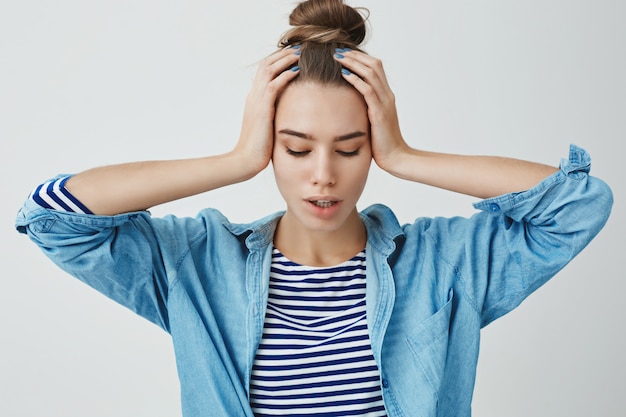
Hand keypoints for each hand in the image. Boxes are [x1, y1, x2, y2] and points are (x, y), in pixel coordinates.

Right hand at [234, 47, 299, 175]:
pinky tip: (297, 71)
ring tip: (301, 53)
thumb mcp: (267, 126)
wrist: (246, 160)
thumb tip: (288, 112)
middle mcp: (253, 96)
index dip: (279, 60)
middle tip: (301, 48)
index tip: (295, 55)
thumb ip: (274, 115)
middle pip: (266, 64)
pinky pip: (273, 85)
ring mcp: (256, 101)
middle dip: (283, 54)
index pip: (264, 70)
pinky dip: (285, 75)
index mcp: (254, 98)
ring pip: (269, 70)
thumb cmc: (259, 148)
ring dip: (285, 60)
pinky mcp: (262, 110)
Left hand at [334, 49, 408, 172]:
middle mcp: (387, 96)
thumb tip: (350, 104)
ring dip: (353, 63)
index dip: (361, 58)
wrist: (396, 157)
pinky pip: (367, 90)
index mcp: (386, 96)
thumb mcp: (373, 122)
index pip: (376, 68)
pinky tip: (344, 74)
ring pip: (371, 73)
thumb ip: (365, 110)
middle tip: (338, 51)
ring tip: (338, 58)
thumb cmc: (382, 143)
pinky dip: (355, 79)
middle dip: (355, 56)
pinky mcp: (379, 113)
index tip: (344, 54)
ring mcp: (385, 103)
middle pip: (374, 65)